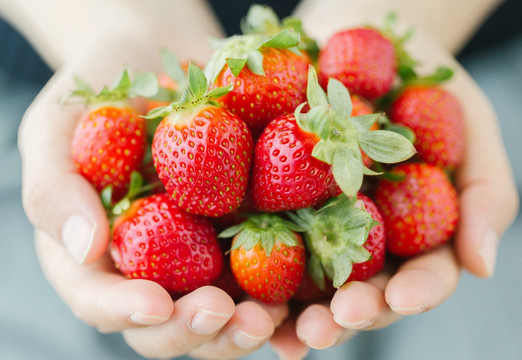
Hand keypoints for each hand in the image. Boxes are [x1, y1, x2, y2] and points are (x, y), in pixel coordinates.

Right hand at [20, 56, 288, 358]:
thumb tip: (86, 249)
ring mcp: (203, 250)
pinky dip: (286, 288)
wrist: (159, 54)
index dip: (124, 311)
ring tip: (270, 315)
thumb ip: (56, 189)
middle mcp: (153, 263)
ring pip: (221, 313)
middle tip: (224, 314)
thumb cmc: (98, 90)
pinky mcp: (248, 228)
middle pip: (167, 323)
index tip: (156, 304)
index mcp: (99, 253)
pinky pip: (268, 266)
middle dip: (195, 330)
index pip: (101, 301)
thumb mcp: (56, 129)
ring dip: (245, 327)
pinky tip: (306, 295)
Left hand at [269, 2, 518, 357]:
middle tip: (328, 326)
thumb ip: (485, 194)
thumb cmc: (426, 84)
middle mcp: (366, 238)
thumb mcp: (471, 127)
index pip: (423, 276)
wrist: (363, 39)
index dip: (414, 292)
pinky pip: (261, 236)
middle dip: (347, 315)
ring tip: (286, 329)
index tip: (398, 298)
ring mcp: (318, 223)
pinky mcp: (274, 202)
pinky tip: (238, 292)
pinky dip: (251, 266)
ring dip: (296, 311)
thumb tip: (483, 266)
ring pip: (310, 281)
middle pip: (361, 291)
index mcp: (415, 232)